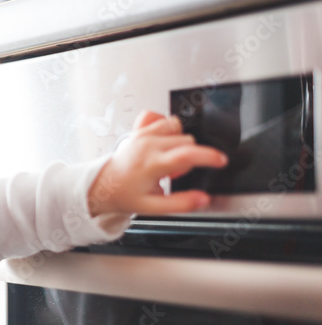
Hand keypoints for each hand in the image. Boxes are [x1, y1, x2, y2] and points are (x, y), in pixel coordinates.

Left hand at [88, 110, 227, 216]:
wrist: (105, 185)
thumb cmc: (126, 194)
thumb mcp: (154, 208)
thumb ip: (181, 204)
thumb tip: (203, 199)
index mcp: (152, 164)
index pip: (187, 154)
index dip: (208, 156)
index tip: (220, 161)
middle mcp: (148, 145)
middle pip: (187, 141)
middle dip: (190, 157)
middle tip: (174, 173)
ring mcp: (142, 135)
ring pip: (176, 126)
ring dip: (179, 141)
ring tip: (167, 158)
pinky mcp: (138, 129)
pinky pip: (158, 116)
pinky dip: (165, 126)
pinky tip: (162, 141)